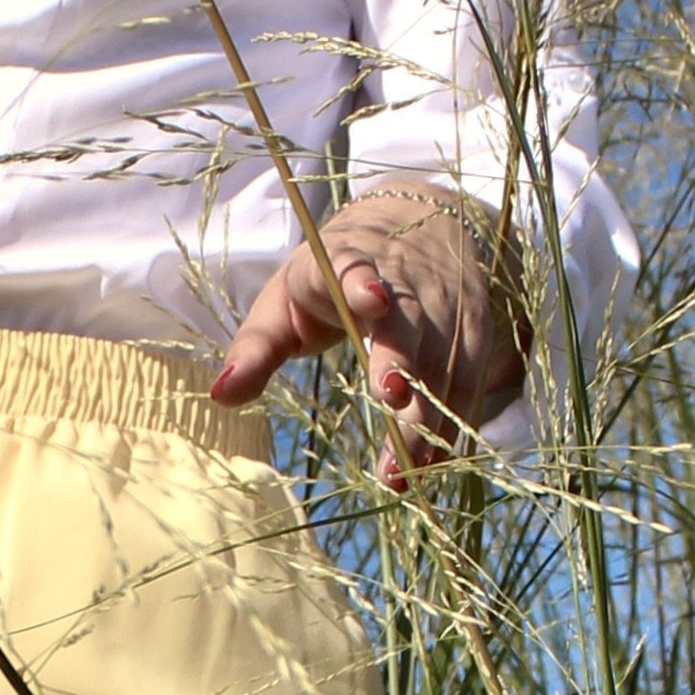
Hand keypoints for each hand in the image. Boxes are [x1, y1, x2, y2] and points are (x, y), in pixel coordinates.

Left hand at [209, 186, 525, 480]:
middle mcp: (402, 277)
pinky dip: (455, 420)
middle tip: (391, 399)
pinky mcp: (474, 326)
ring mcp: (444, 301)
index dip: (363, 282)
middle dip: (403, 359)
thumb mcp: (285, 302)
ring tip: (405, 470)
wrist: (412, 224)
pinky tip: (436, 463)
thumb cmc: (330, 279)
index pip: (355, 266)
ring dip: (428, 414)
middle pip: (407, 321)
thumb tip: (220, 395)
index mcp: (343, 261)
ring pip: (443, 358)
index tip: (371, 299)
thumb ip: (256, 349)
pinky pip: (469, 377)